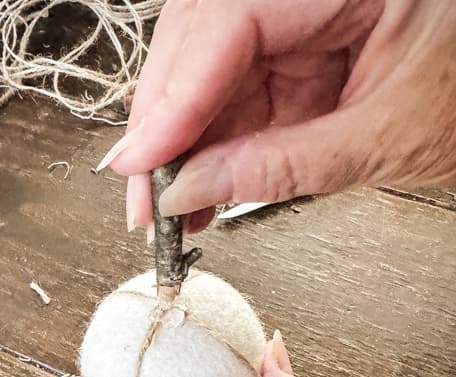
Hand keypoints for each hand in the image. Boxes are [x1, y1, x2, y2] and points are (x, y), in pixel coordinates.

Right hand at [96, 0, 455, 232]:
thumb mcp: (382, 138)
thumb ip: (281, 167)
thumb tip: (195, 190)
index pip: (228, 22)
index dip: (173, 100)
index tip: (140, 163)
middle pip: (198, 44)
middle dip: (163, 129)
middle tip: (145, 197)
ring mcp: (296, 21)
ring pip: (205, 76)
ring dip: (180, 149)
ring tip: (169, 208)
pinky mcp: (293, 57)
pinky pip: (233, 99)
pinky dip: (211, 151)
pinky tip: (197, 190)